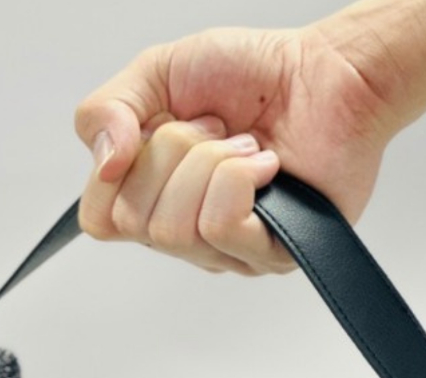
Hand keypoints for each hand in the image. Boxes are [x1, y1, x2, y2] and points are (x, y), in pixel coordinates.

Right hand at [74, 25, 394, 274]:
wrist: (325, 73)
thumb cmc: (252, 75)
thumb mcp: (156, 72)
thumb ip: (103, 112)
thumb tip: (105, 165)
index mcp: (151, 198)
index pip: (100, 222)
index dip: (120, 170)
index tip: (162, 125)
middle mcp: (184, 233)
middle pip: (135, 222)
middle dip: (172, 153)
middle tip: (214, 130)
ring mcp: (226, 252)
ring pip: (176, 229)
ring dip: (211, 163)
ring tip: (246, 145)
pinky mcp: (268, 256)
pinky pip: (221, 227)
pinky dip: (241, 178)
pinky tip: (267, 167)